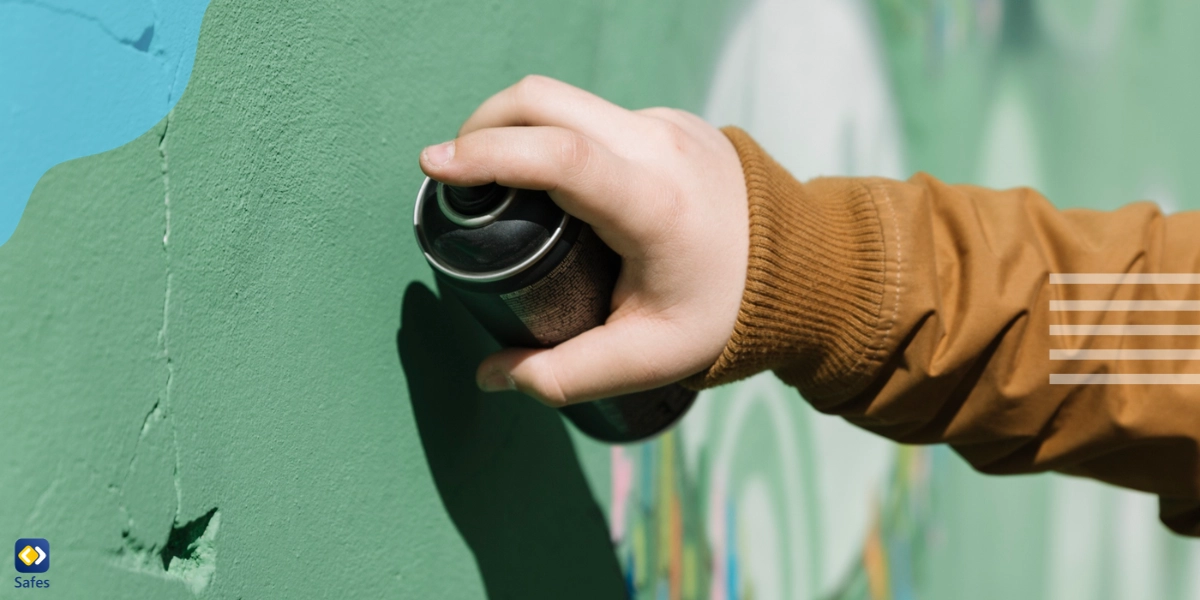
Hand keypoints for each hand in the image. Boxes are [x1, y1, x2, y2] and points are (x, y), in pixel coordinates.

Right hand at [419, 75, 748, 405]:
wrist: (805, 268)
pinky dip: (554, 134)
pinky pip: (593, 113)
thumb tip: (491, 377)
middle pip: (546, 100)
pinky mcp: (668, 121)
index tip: (435, 166)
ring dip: (517, 126)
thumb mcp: (648, 359)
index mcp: (654, 204)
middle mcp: (660, 146)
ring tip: (491, 174)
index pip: (557, 155)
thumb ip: (564, 375)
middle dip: (483, 125)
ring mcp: (666, 124)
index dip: (487, 154)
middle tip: (453, 170)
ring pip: (566, 100)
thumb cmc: (726, 315)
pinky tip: (549, 178)